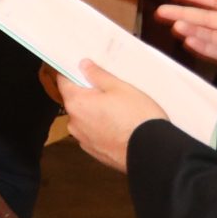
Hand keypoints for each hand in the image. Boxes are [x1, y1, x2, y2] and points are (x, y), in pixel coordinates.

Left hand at [51, 61, 165, 172]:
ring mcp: (84, 139)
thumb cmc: (137, 118)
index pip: (63, 81)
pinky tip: (120, 126)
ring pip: (85, 118)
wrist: (152, 152)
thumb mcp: (120, 87)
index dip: (72, 72)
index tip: (82, 69)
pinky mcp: (95, 152)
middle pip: (76, 101)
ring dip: (96, 112)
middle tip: (111, 91)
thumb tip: (84, 65)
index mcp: (77, 103)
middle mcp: (75, 123)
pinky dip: (102, 128)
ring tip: (120, 110)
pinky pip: (94, 133)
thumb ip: (98, 75)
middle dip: (89, 94)